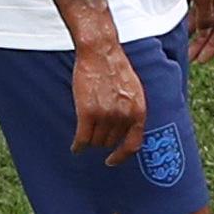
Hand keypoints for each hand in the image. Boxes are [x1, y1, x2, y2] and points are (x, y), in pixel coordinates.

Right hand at [70, 39, 148, 166]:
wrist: (101, 52)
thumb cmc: (116, 69)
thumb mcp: (134, 92)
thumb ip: (132, 111)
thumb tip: (128, 132)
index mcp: (139, 111)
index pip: (133, 144)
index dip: (122, 156)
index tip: (112, 161)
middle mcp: (124, 116)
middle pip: (110, 142)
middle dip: (102, 139)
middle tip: (94, 132)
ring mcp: (106, 115)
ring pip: (96, 141)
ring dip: (90, 140)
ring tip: (85, 132)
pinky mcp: (88, 112)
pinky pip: (82, 139)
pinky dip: (78, 146)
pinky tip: (75, 147)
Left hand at [181, 0, 213, 66]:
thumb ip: (205, 15)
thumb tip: (204, 31)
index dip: (212, 47)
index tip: (201, 60)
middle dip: (203, 44)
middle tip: (190, 57)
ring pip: (205, 18)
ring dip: (195, 32)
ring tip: (182, 44)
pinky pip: (197, 8)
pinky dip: (190, 19)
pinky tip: (178, 23)